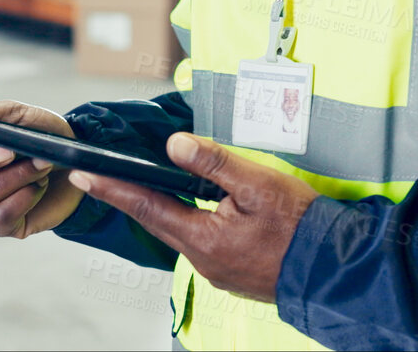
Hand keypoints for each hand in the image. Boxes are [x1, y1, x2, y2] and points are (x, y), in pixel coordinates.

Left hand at [71, 132, 318, 302]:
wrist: (333, 268)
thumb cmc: (301, 227)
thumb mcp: (258, 184)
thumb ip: (215, 163)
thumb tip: (176, 146)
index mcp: (204, 238)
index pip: (147, 206)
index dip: (113, 188)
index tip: (84, 176)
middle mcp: (203, 260)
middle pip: (159, 221)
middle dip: (130, 197)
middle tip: (101, 178)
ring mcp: (218, 270)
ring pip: (182, 232)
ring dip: (166, 208)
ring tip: (151, 185)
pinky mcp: (233, 272)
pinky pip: (203, 242)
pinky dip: (193, 221)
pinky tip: (201, 209)